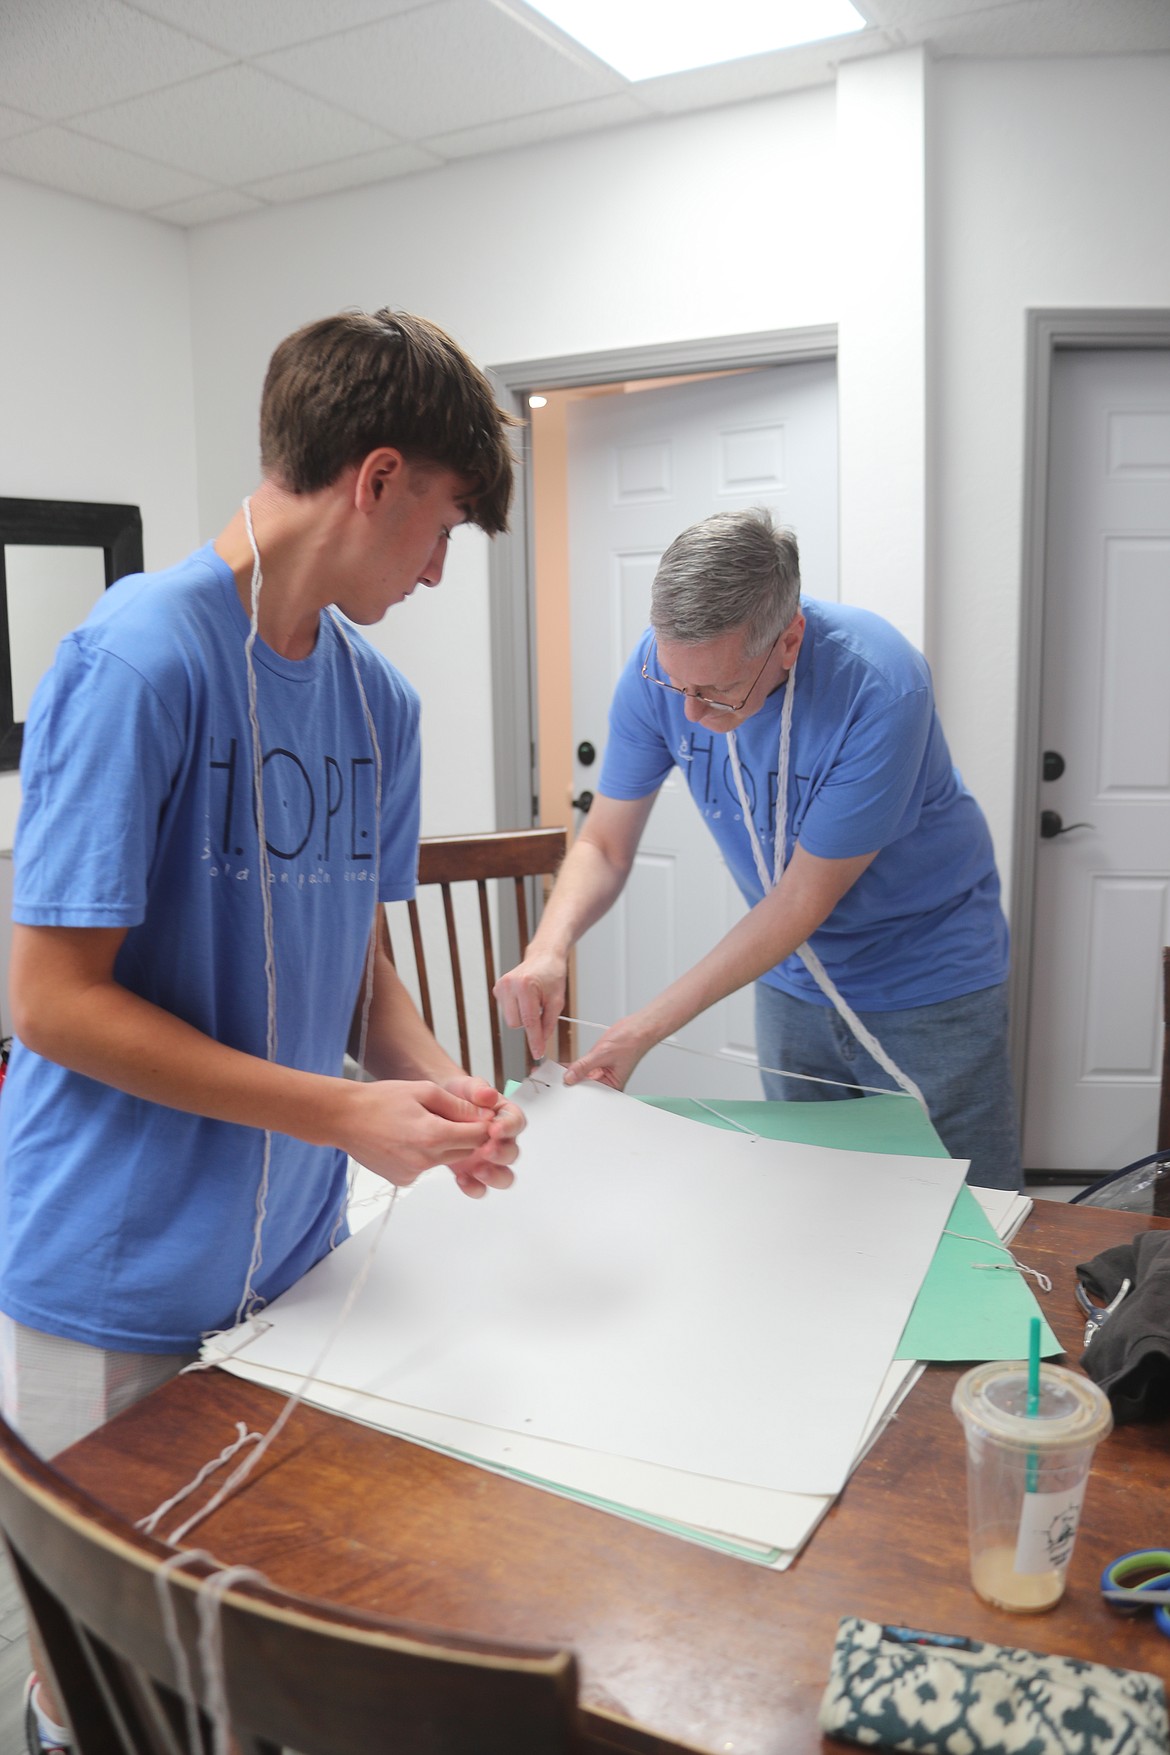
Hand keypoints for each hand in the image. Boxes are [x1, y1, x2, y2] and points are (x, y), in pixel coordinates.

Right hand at [338, 1078, 504, 1195]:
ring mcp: (413, 1174)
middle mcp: (425, 1160)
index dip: (482, 1125)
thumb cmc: (381, 1100)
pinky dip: (423, 1155)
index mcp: (434, 1136)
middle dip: (463, 1134)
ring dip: (443, 1144)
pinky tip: (405, 1139)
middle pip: (465, 1151)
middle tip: (443, 1115)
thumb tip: (484, 1115)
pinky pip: (425, 1168)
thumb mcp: (424, 1091)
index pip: (479, 1137)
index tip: (477, 1115)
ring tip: (419, 1124)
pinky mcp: (402, 1180)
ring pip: (445, 1159)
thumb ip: (457, 1106)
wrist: (344, 1118)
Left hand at [439, 1075, 523, 1198]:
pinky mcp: (473, 1173)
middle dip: (501, 1154)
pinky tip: (461, 1179)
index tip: (495, 1129)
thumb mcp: (465, 1087)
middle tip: (486, 1150)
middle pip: (512, 1153)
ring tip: (478, 1170)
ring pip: (504, 1176)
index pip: (516, 1123)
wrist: (436, 1108)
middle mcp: (501, 1141)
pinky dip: (474, 1187)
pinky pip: (480, 1187)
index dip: (508, 1128)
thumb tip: (488, 1095)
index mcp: (505, 1118)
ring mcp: (488, 1160)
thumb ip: (477, 1090)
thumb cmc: (457, 1096)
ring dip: (494, 1176)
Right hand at [493, 950, 566, 1060]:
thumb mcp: (557, 1000)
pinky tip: (525, 998)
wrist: (544, 956)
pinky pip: (507, 1011)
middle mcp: (509, 985)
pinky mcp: (497, 989)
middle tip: (541, 1010)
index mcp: (525, 986)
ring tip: (533, 1001)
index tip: (538, 1052)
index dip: (535, 1040)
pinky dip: (517, 1010)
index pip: (529, 1021)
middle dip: (530, 1023)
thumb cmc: (552, 974)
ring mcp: (501, 986)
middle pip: (516, 1024)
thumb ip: (548, 1023)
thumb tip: (542, 1041)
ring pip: (510, 1019)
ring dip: (523, 1017)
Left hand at [563, 1017, 653, 1092]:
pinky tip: (564, 1065)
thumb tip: (570, 1076)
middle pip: (584, 1085)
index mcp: (613, 1086)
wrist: (638, 1028)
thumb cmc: (632, 1042)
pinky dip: (575, 1064)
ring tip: (559, 1070)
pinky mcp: (598, 1062)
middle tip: (558, 1077)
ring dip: (572, 1071)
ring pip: (582, 1075)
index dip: (575, 1088)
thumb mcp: (603, 1054)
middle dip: (572, 1080)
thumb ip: (584, 1065)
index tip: (562, 1085)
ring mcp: (602, 1071)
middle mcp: (607, 1081)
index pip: (590, 1092)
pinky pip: (583, 1066)